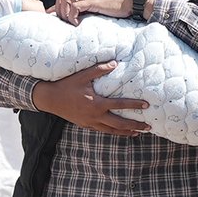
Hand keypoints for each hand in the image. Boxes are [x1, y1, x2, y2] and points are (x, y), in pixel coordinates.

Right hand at [31, 61, 150, 135]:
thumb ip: (99, 70)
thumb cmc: (66, 85)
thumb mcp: (83, 75)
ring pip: (112, 130)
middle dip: (135, 126)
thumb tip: (115, 63)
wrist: (50, 99)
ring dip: (125, 132)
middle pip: (119, 124)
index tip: (146, 105)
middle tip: (147, 127)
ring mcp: (90, 122)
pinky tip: (118, 131)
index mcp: (97, 104)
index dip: (134, 105)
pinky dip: (113, 132)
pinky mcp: (85, 125)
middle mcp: (95, 116)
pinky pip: (102, 130)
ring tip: (137, 133)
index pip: (120, 105)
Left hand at [51, 0, 133, 24]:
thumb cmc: (115, 9)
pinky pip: (76, 6)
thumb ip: (87, 13)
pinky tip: (77, 24)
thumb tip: (79, 23)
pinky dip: (73, 16)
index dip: (55, 8)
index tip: (52, 18)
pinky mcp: (93, 2)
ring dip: (65, 13)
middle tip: (65, 22)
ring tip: (71, 23)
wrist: (129, 3)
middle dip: (59, 10)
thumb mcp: (97, 11)